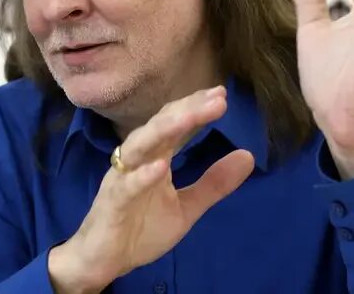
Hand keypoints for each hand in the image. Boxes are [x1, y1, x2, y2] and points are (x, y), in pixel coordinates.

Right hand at [48, 86, 254, 292]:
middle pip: (160, 126)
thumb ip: (214, 183)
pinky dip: (142, 175)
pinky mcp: (112, 202)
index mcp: (155, 157)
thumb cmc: (141, 228)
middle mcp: (138, 160)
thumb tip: (248, 156)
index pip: (175, 124)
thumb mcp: (187, 207)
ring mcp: (122, 178)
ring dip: (163, 130)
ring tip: (189, 117)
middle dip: (186, 110)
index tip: (221, 94)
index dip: (196, 108)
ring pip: (140, 146)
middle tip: (216, 98)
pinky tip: (160, 166)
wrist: (104, 260)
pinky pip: (127, 186)